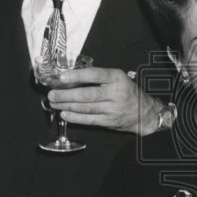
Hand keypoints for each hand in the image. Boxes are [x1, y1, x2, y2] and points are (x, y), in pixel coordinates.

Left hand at [45, 66, 161, 134]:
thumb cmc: (126, 91)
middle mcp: (115, 93)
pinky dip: (75, 118)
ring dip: (67, 106)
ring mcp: (112, 109)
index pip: (94, 75)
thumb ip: (98, 77)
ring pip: (86, 108)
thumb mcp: (117, 78)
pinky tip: (65, 114)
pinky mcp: (109, 121)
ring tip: (54, 103)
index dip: (77, 76)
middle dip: (66, 95)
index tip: (61, 77)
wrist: (144, 112)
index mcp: (116, 78)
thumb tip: (70, 78)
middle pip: (87, 94)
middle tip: (52, 94)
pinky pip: (89, 120)